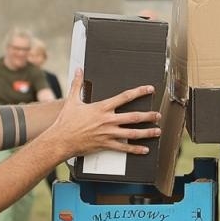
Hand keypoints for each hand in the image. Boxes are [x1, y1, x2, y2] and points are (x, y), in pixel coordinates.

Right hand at [44, 71, 160, 158]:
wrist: (61, 140)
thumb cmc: (66, 121)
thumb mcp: (72, 100)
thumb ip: (77, 84)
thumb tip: (78, 70)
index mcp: (102, 108)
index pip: (124, 97)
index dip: (139, 92)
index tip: (149, 89)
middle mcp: (108, 120)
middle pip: (133, 117)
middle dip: (148, 116)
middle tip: (158, 115)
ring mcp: (108, 133)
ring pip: (132, 133)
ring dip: (146, 132)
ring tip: (157, 131)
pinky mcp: (106, 145)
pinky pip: (123, 148)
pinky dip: (135, 149)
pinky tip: (144, 149)